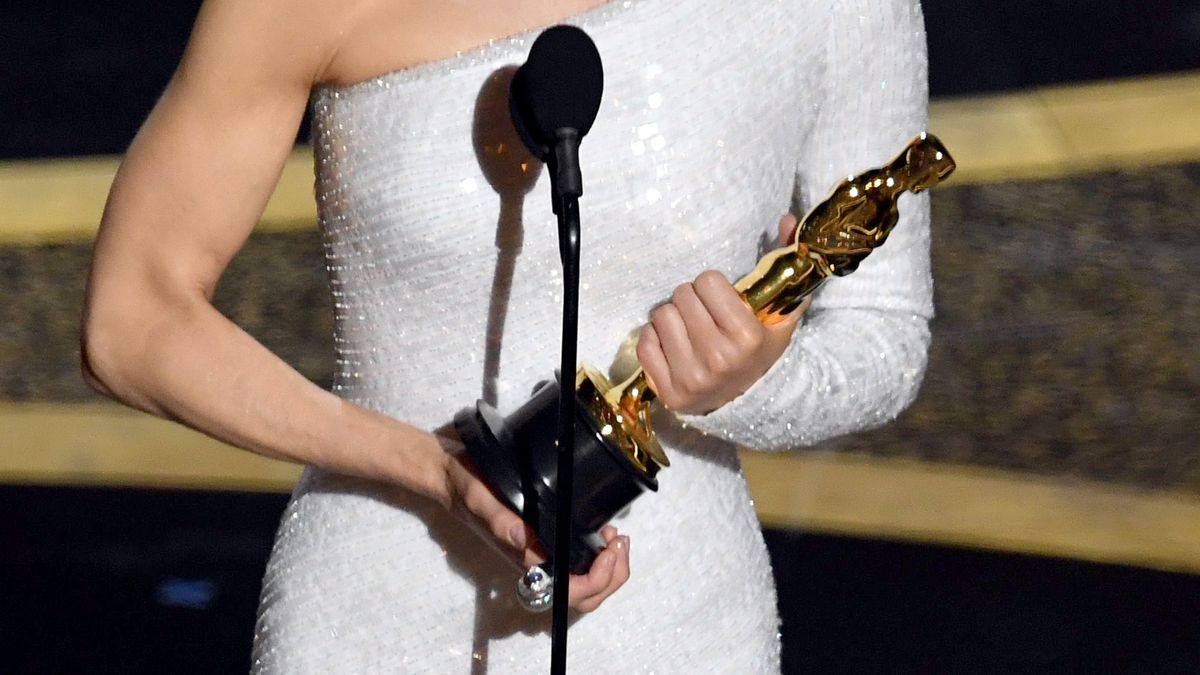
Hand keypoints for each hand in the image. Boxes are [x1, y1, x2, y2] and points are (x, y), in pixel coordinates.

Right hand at [441, 446, 630, 612]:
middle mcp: (537, 566)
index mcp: (524, 561)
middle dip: (612, 575)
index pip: (568, 591)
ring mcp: (543, 557)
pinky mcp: (547, 544)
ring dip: (610, 568)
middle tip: (620, 542)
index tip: (609, 549)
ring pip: (586, 585)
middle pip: (585, 596)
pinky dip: (601, 557)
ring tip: (616, 537)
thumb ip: (498, 519)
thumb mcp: (478, 498)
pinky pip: (579, 565)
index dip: (596, 579)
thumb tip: (522, 538)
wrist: (452, 480)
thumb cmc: (466, 489)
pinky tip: (605, 533)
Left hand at [637, 214, 810, 414]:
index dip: (714, 287)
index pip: (707, 281)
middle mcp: (718, 358)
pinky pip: (644, 343)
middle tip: (705, 316)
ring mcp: (691, 378)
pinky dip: (656, 340)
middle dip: (692, 300)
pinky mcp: (668, 391)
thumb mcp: (782, 311)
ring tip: (691, 332)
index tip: (722, 300)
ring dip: (674, 318)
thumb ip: (786, 265)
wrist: (751, 401)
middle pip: (681, 295)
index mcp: (746, 336)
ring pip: (661, 316)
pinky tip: (675, 348)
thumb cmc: (762, 348)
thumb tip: (787, 219)